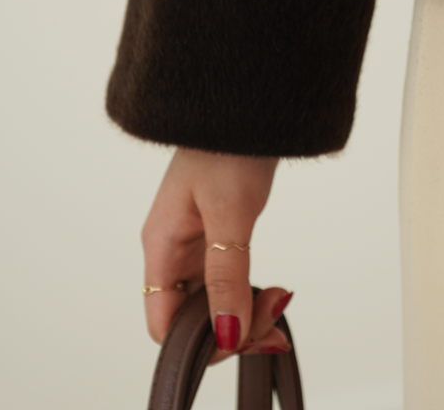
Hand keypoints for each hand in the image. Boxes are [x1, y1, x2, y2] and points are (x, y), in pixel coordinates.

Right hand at [141, 147, 291, 362]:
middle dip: (233, 327)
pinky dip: (249, 292)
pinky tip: (274, 290)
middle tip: (276, 320)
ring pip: (211, 301)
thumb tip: (227, 333)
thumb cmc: (229, 143)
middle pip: (190, 317)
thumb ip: (226, 275)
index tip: (243, 334)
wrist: (249, 102)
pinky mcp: (216, 234)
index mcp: (162, 244)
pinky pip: (226, 280)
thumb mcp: (231, 212)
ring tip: (281, 298)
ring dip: (245, 312)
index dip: (202, 341)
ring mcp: (194, 242)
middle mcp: (173, 248)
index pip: (164, 322)